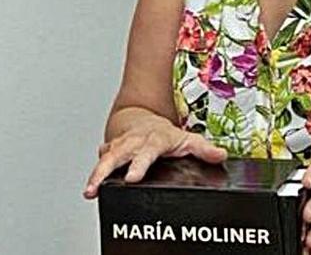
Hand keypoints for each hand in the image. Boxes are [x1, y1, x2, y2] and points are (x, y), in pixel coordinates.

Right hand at [82, 121, 226, 198]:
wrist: (143, 118)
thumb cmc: (165, 134)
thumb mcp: (188, 139)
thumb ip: (204, 149)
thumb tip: (220, 155)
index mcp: (153, 140)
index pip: (146, 152)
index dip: (138, 164)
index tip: (131, 178)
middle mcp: (134, 142)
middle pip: (118, 154)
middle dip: (106, 170)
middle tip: (98, 186)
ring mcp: (120, 145)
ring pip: (105, 157)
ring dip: (96, 173)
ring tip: (90, 191)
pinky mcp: (109, 149)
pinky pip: (100, 158)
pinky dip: (95, 171)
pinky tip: (92, 186)